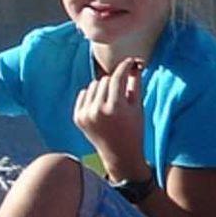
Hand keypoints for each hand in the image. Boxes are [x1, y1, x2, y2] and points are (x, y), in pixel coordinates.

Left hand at [74, 58, 148, 181]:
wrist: (120, 154)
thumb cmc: (134, 130)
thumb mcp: (138, 107)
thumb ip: (136, 84)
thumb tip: (134, 65)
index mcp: (115, 108)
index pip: (118, 77)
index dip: (125, 66)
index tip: (130, 62)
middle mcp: (98, 110)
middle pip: (105, 80)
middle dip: (115, 81)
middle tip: (123, 90)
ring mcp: (86, 114)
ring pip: (93, 85)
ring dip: (103, 88)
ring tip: (112, 100)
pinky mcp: (78, 117)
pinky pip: (84, 94)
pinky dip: (92, 96)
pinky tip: (101, 107)